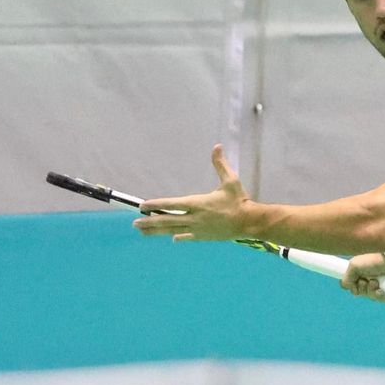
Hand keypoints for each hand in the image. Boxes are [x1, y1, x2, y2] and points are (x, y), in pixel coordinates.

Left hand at [133, 145, 250, 241]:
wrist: (248, 222)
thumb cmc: (239, 200)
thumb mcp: (230, 181)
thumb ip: (220, 164)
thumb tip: (217, 146)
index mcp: (198, 202)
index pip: (172, 204)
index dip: (156, 205)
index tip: (143, 206)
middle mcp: (194, 217)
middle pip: (167, 220)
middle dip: (150, 221)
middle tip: (135, 222)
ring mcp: (198, 229)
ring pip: (172, 230)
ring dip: (156, 231)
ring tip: (143, 231)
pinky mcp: (203, 236)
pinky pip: (187, 237)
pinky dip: (178, 236)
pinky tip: (170, 238)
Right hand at [341, 253, 384, 302]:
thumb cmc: (374, 259)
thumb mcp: (354, 266)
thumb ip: (347, 279)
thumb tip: (352, 290)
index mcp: (363, 271)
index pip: (354, 285)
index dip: (353, 286)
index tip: (355, 282)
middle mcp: (372, 277)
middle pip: (362, 292)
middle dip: (362, 289)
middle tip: (366, 281)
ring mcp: (382, 283)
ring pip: (371, 297)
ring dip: (371, 292)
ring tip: (375, 283)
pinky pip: (383, 299)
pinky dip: (380, 296)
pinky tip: (381, 290)